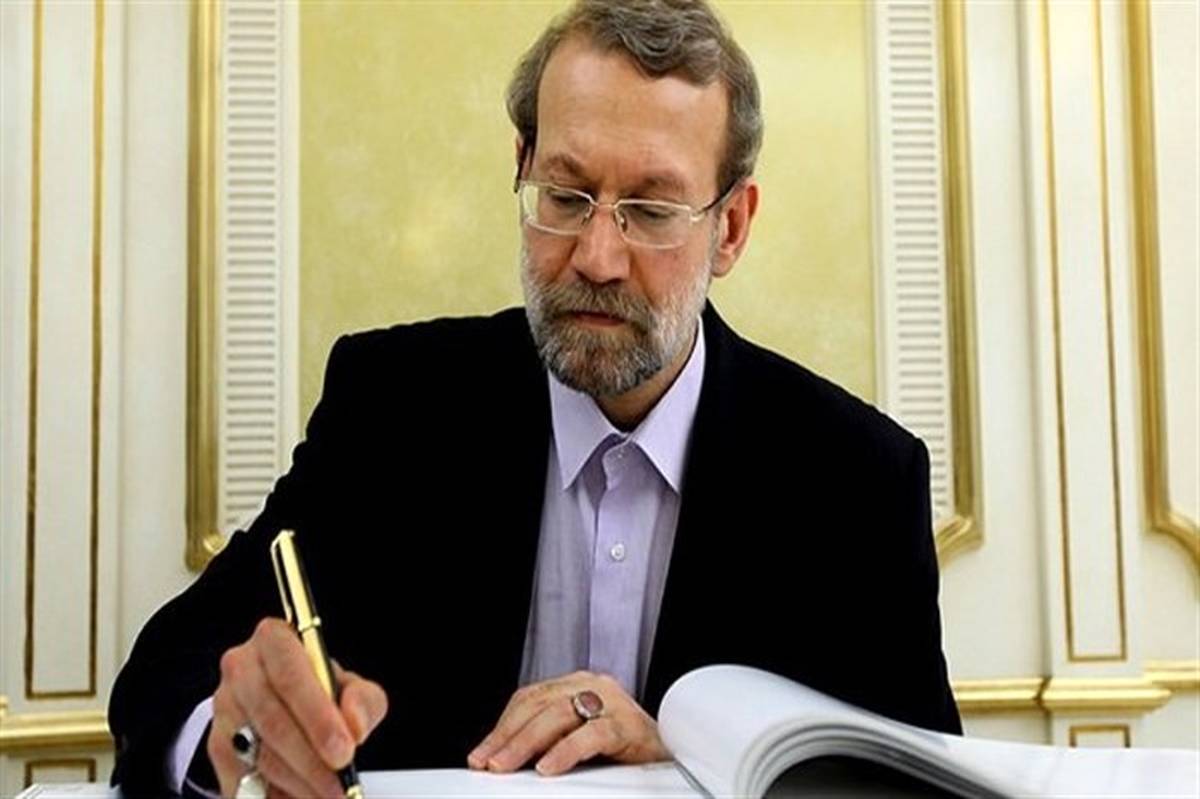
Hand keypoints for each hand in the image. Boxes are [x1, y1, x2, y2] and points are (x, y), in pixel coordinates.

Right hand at [208, 618, 387, 798]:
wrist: (284, 702)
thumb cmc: (319, 689)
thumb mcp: (350, 686)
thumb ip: (362, 700)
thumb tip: (354, 726)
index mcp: (274, 640)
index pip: (291, 675)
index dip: (318, 716)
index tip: (345, 749)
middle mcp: (241, 669)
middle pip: (273, 719)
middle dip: (311, 759)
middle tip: (340, 784)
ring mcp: (224, 709)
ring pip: (260, 753)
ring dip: (299, 782)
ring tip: (329, 795)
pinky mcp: (217, 746)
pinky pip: (244, 778)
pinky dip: (277, 794)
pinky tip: (303, 796)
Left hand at [467, 671, 668, 775]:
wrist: (676, 758)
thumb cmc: (624, 751)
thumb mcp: (578, 740)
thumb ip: (548, 740)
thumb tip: (502, 759)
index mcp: (579, 685)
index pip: (530, 698)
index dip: (503, 725)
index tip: (481, 752)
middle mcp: (594, 686)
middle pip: (540, 704)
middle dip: (508, 736)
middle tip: (487, 762)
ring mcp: (613, 702)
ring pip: (559, 715)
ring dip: (527, 743)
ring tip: (506, 766)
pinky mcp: (629, 725)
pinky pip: (593, 734)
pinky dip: (566, 751)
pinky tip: (548, 768)